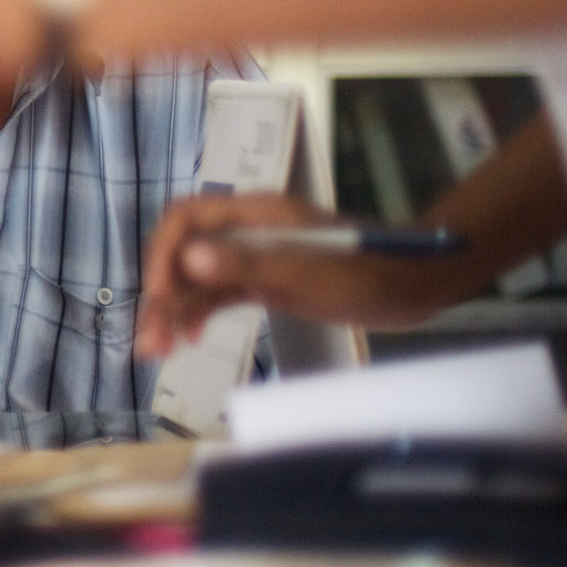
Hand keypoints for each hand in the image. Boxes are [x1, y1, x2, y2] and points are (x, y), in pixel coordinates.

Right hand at [136, 193, 462, 357]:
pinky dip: (198, 313)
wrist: (417, 284)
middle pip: (184, 253)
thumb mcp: (308, 273)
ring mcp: (254, 256)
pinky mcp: (264, 280)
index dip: (164, 256)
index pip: (186, 220)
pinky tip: (188, 339)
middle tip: (150, 343)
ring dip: (174, 310)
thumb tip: (189, 262)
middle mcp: (246, 231)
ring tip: (157, 351)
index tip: (162, 299)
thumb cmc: (368, 273)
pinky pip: (217, 293)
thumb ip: (248, 265)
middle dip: (162, 294)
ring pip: (197, 278)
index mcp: (254, 214)